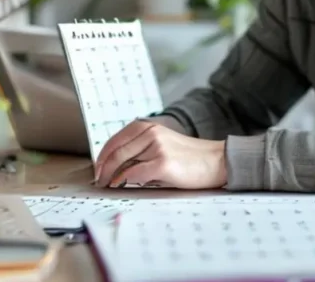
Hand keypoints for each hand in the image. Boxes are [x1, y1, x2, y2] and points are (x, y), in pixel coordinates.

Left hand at [94, 119, 226, 189]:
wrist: (216, 161)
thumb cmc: (190, 158)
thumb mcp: (163, 144)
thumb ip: (142, 148)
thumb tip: (115, 166)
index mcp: (149, 127)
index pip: (116, 140)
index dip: (103, 156)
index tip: (98, 169)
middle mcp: (151, 133)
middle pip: (116, 152)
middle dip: (103, 169)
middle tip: (99, 181)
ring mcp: (157, 147)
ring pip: (122, 163)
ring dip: (112, 177)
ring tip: (109, 186)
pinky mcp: (162, 163)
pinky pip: (133, 174)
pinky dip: (123, 182)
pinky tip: (122, 186)